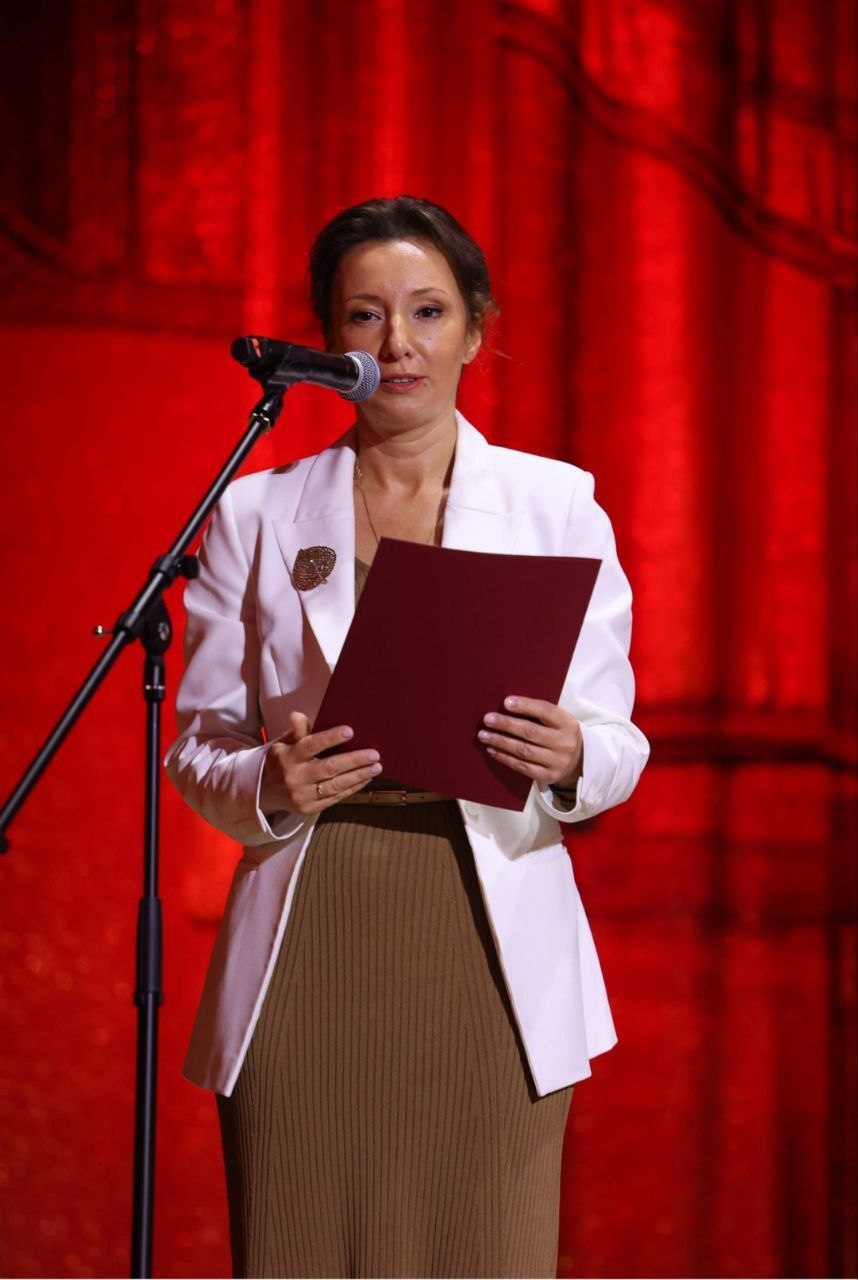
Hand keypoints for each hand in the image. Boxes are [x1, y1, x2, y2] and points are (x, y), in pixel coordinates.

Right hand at [260, 711, 382, 815]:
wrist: (260, 794)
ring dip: (358, 776)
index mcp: (287, 757)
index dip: (330, 738)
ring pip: (335, 785)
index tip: (350, 731)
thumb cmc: (278, 762)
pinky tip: (365, 779)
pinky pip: (335, 798)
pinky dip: (352, 789)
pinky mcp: (308, 809)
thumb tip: (298, 715)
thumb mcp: (281, 744)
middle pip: (329, 768)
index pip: (310, 745)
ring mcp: (302, 796)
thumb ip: (295, 731)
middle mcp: (295, 777)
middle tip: (374, 754)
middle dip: (354, 760)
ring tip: (376, 767)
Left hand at [478, 696, 582, 787]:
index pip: (546, 711)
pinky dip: (504, 757)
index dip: (525, 706)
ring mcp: (557, 762)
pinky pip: (522, 766)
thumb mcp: (559, 721)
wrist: (578, 762)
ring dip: (500, 741)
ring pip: (523, 750)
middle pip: (530, 732)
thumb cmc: (560, 735)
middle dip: (506, 725)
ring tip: (484, 735)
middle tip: (487, 719)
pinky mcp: (548, 776)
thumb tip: (507, 705)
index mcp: (569, 724)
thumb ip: (540, 713)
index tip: (506, 702)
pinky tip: (492, 750)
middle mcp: (565, 743)